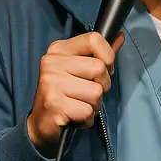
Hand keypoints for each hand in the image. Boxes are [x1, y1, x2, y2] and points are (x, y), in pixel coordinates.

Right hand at [26, 31, 124, 155]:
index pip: (94, 39)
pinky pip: (87, 111)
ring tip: (78, 105)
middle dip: (101, 86)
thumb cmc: (64, 95)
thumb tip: (119, 36)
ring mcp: (51, 83)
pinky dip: (86, 119)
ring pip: (96, 92)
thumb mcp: (79, 69)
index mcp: (58, 49)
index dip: (107, 57)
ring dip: (94, 105)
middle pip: (99, 68)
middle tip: (86, 94)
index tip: (103, 69)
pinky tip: (74, 116)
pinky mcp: (54, 104)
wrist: (41, 124)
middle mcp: (52, 63)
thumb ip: (100, 53)